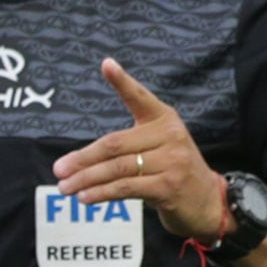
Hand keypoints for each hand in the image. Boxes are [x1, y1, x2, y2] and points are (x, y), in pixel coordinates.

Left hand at [51, 57, 228, 242]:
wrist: (208, 201)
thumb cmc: (173, 171)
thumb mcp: (159, 146)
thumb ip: (128, 143)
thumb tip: (79, 158)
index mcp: (164, 118)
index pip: (140, 97)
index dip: (123, 81)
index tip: (107, 65)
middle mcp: (170, 135)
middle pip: (115, 144)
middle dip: (82, 158)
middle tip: (59, 168)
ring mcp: (172, 161)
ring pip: (117, 168)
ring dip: (86, 179)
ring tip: (65, 186)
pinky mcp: (169, 186)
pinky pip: (126, 187)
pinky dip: (102, 193)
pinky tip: (86, 197)